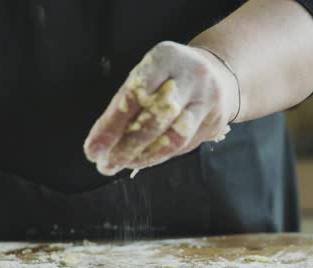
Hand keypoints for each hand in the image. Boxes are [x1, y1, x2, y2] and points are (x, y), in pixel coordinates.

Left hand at [84, 41, 238, 175]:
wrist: (219, 73)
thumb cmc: (169, 76)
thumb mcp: (148, 74)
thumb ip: (127, 102)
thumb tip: (103, 142)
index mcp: (166, 58)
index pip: (135, 94)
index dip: (111, 125)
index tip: (93, 149)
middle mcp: (191, 76)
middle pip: (156, 117)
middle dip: (126, 146)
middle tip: (105, 164)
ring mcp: (207, 99)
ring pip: (174, 137)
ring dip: (143, 156)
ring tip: (121, 165)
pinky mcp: (215, 121)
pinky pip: (184, 146)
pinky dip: (158, 156)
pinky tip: (141, 160)